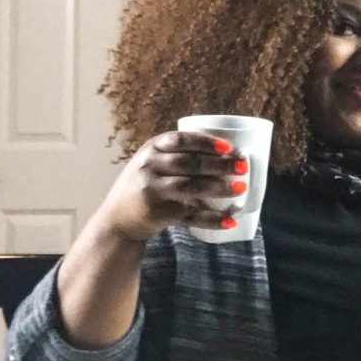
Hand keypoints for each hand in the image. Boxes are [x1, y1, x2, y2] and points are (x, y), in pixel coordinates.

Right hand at [95, 131, 248, 241]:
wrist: (117, 219)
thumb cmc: (145, 186)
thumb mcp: (153, 163)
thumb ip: (178, 155)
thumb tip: (228, 154)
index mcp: (152, 149)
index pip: (180, 140)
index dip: (206, 142)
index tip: (228, 147)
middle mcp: (149, 167)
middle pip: (189, 163)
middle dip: (219, 164)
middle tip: (243, 166)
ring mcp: (153, 191)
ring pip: (191, 187)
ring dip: (218, 187)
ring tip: (240, 188)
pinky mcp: (158, 213)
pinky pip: (190, 215)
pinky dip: (212, 219)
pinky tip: (230, 220)